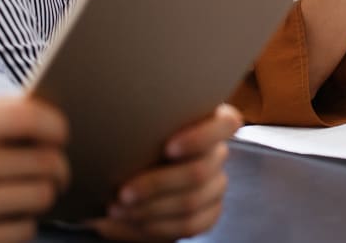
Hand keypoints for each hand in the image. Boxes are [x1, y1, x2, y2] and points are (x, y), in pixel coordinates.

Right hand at [0, 96, 68, 242]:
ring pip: (42, 196)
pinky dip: (25, 221)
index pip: (28, 118)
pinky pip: (26, 228)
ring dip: (44, 194)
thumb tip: (54, 117)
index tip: (61, 135)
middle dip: (58, 166)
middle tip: (55, 169)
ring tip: (33, 189)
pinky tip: (10, 214)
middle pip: (45, 162)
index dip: (55, 126)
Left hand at [91, 104, 241, 241]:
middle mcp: (217, 152)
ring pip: (192, 201)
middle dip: (156, 184)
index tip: (167, 148)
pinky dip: (158, 226)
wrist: (133, 178)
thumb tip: (121, 119)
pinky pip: (191, 225)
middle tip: (123, 192)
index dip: (200, 138)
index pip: (227, 123)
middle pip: (200, 171)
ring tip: (118, 209)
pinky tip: (134, 221)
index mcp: (210, 121)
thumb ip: (144, 123)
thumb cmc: (135, 143)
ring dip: (150, 209)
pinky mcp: (211, 211)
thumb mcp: (138, 128)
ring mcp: (217, 184)